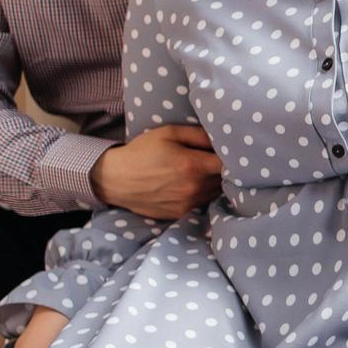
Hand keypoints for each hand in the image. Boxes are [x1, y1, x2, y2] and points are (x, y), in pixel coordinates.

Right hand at [91, 124, 222, 219]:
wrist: (114, 179)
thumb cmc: (142, 152)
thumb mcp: (170, 133)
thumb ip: (199, 135)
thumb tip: (222, 139)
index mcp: (194, 166)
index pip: (229, 164)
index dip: (233, 157)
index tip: (231, 151)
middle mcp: (194, 188)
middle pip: (225, 179)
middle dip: (224, 169)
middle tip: (216, 159)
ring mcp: (188, 203)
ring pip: (215, 192)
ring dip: (214, 183)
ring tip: (204, 172)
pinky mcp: (181, 214)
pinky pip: (203, 203)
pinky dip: (203, 194)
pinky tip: (193, 185)